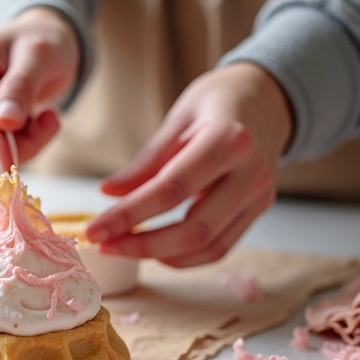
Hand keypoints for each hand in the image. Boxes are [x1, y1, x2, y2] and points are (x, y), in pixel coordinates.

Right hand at [0, 7, 79, 169]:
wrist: (47, 40)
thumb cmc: (44, 40)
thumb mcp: (39, 56)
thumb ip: (21, 87)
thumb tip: (3, 122)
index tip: (12, 165)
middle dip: (17, 143)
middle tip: (51, 121)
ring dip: (25, 144)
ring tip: (47, 117)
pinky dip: (24, 142)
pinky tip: (38, 119)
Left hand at [85, 63, 292, 266]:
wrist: (265, 101)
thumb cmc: (215, 104)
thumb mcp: (177, 120)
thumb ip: (145, 162)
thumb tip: (108, 193)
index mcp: (228, 140)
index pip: (171, 190)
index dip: (128, 215)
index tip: (94, 230)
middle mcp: (251, 172)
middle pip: (194, 227)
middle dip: (142, 244)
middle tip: (104, 245)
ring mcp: (259, 195)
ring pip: (208, 246)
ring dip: (161, 255)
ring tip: (123, 248)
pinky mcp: (258, 210)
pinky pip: (220, 248)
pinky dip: (184, 258)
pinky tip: (155, 251)